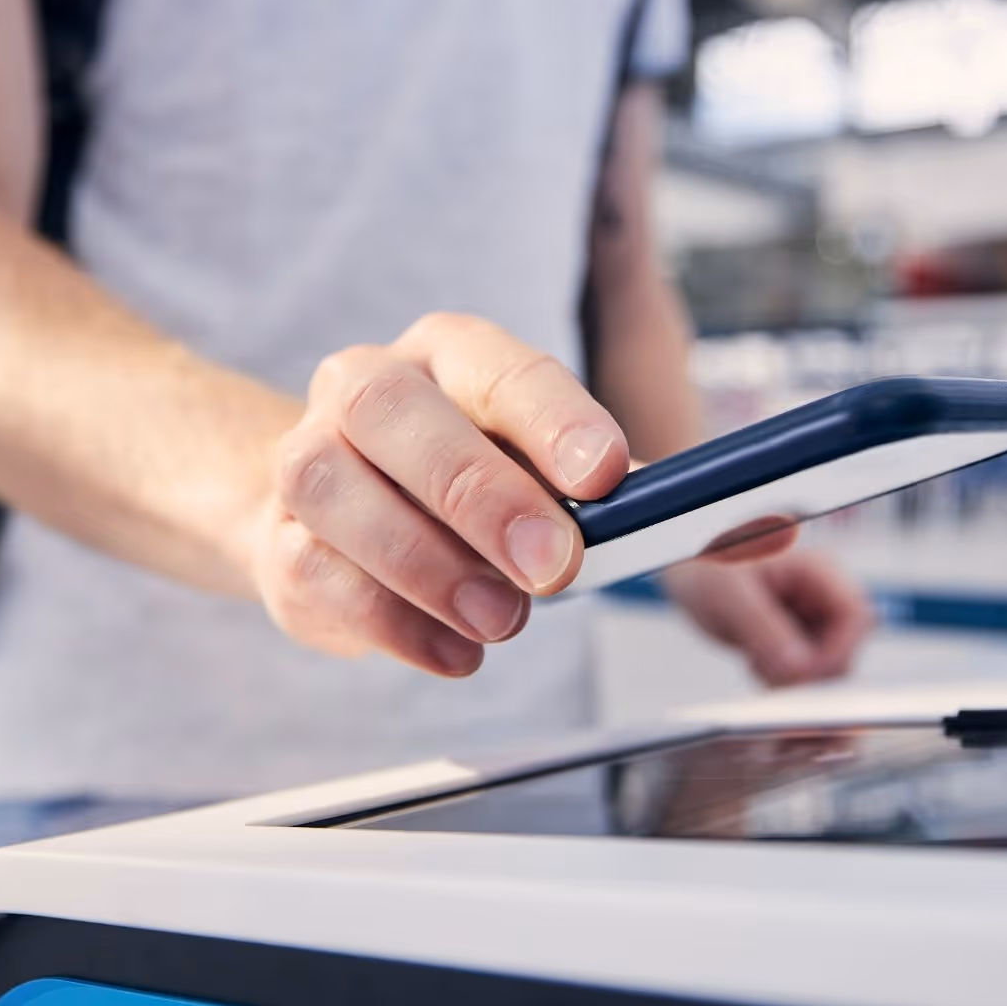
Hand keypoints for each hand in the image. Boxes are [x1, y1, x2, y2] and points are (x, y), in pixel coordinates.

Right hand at [248, 312, 636, 677]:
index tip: (608, 474)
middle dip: (479, 493)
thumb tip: (727, 527)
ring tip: (501, 618)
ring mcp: (306, 458)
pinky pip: (315, 572)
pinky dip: (393, 621)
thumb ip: (621, 496)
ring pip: (334, 488)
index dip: (555, 420)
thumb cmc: (466, 486)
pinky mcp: (279, 540)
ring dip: (427, 562)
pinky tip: (454, 649)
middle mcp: (364, 388)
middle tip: (553, 565)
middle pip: (394, 413)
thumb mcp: (546, 473)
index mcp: (448, 355)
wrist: (341, 517)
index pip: (499, 369)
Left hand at [662, 547, 874, 687]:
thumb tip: (797, 668)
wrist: (689, 573)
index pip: (854, 614)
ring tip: (756, 661)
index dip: (840, 649)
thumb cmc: (707, 565)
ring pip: (825, 668)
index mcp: (814, 571)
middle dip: (811, 671)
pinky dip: (782, 681)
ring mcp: (809, 622)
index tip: (804, 672)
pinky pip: (804, 674)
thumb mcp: (729, 594)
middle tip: (768, 669)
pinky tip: (756, 664)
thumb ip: (764, 628)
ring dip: (794, 679)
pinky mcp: (795, 643)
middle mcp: (819, 597)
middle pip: (844, 648)